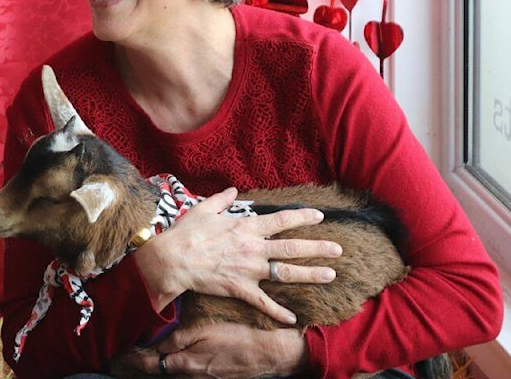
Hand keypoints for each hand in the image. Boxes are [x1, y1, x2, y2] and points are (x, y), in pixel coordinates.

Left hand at [113, 322, 307, 378]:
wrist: (267, 355)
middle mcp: (189, 377)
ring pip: (167, 376)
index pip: (148, 363)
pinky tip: (163, 364)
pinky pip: (181, 376)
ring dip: (148, 370)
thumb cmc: (238, 338)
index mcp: (184, 364)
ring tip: (131, 364)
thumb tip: (156, 346)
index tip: (114, 355)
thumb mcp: (205, 331)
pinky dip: (167, 371)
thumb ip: (178, 339)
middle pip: (154, 374)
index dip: (129, 359)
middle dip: (133, 368)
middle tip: (115, 362)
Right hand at [134, 188, 340, 324]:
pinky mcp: (240, 289)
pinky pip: (264, 302)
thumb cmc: (186, 233)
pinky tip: (293, 319)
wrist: (172, 260)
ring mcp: (249, 270)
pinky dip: (278, 312)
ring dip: (310, 274)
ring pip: (286, 272)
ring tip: (331, 275)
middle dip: (318, 248)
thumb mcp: (204, 209)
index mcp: (246, 227)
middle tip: (338, 250)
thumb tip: (233, 191)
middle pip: (293, 247)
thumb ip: (222, 200)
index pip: (281, 220)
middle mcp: (253, 248)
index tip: (319, 216)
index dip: (302, 218)